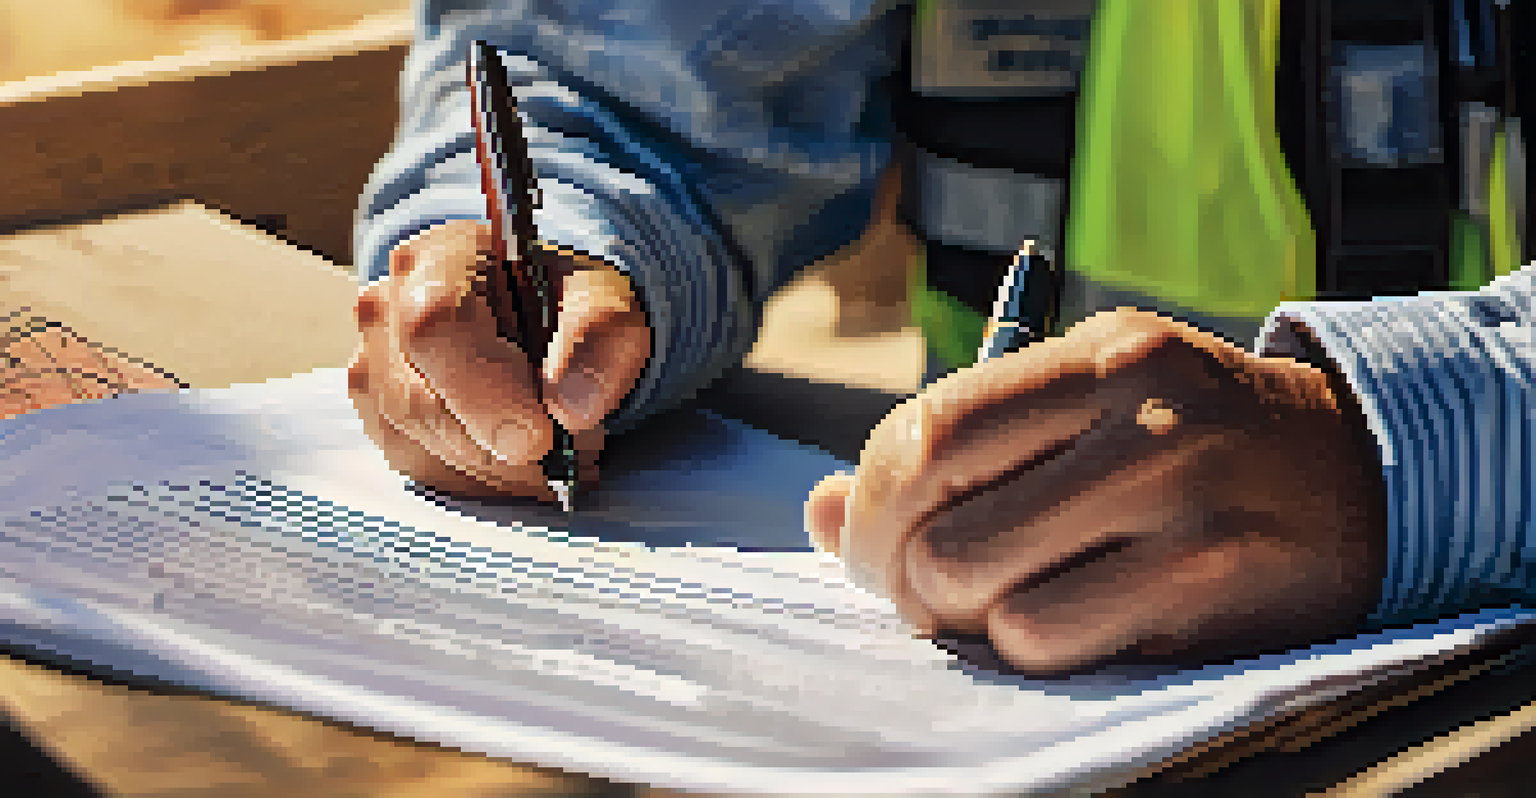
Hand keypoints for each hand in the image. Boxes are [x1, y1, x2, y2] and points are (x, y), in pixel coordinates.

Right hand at [348, 220, 650, 500]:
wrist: (541, 315)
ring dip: (489, 469)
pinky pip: (413, 462)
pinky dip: (471, 478)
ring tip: (550, 460)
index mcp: (444, 257)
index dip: (483, 393)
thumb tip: (572, 409)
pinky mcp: (375, 408)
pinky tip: (514, 467)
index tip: (536, 441)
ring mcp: (371, 359)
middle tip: (565, 458)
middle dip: (497, 448)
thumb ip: (596, 341)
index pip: (438, 325)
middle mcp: (387, 304)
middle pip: (417, 398)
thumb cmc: (566, 303)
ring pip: (413, 440)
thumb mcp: (605, 303)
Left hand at [806, 308, 1386, 675]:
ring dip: (967, 620)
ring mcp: (1183, 502)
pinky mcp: (1212, 587)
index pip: (924, 429)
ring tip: (1000, 604)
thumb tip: (819, 511)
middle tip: (921, 591)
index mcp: (1098, 356)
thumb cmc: (1192, 440)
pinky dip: (1032, 649)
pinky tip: (1067, 623)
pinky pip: (1053, 642)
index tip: (869, 542)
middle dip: (900, 577)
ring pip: (983, 593)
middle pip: (935, 521)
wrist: (1364, 475)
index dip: (869, 505)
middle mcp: (1140, 417)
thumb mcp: (1087, 405)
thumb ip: (958, 449)